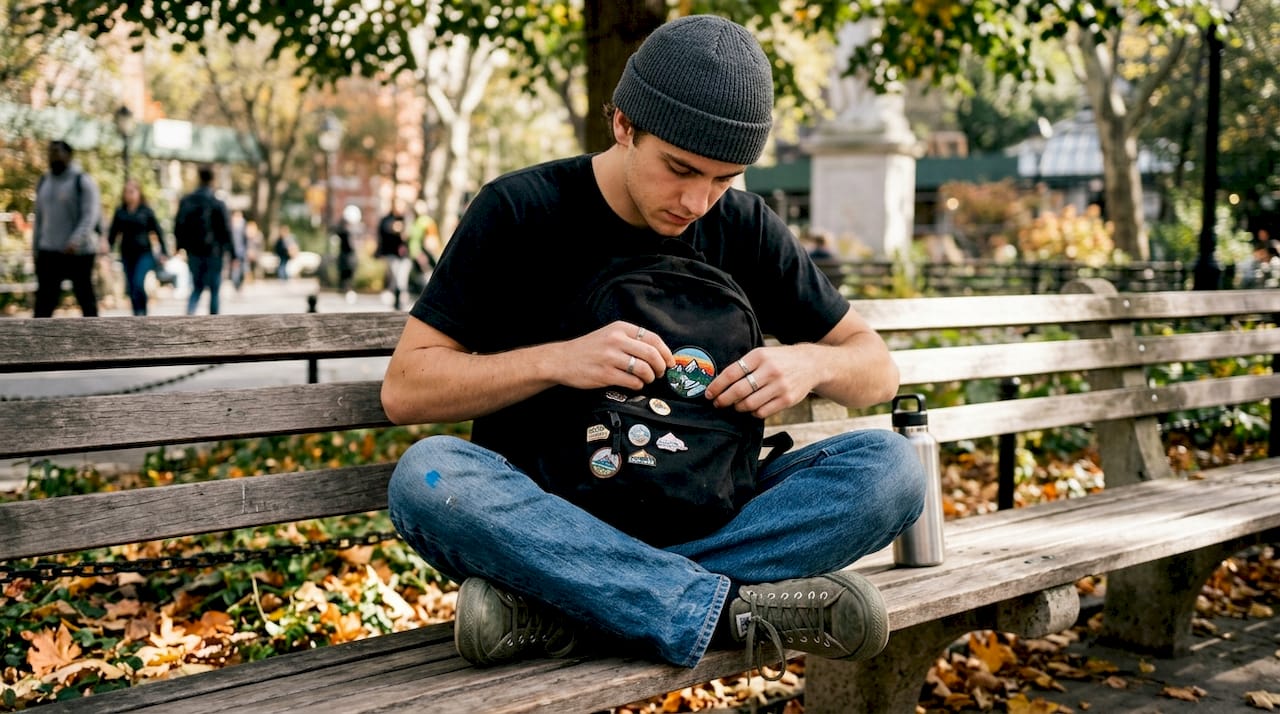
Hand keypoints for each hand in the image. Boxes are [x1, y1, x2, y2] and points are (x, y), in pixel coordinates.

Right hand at [557, 321, 673, 390]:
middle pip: (651, 354)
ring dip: (650, 377)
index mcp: (620, 328)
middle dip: (661, 366)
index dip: (666, 352)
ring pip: (643, 368)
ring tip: (647, 379)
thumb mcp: (609, 335)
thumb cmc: (588, 349)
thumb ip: (630, 340)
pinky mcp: (605, 374)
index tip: (670, 361)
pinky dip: (638, 385)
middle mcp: (616, 340)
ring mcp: (610, 357)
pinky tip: (635, 384)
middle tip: (661, 373)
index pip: (652, 338)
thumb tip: (658, 353)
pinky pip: (632, 381)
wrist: (562, 360)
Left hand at [704, 346, 816, 418]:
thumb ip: (744, 366)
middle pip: (738, 390)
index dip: (717, 386)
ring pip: (749, 404)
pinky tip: (752, 408)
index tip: (709, 394)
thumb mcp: (763, 354)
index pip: (731, 373)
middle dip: (724, 400)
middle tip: (718, 403)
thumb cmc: (780, 360)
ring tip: (736, 405)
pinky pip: (762, 412)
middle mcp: (770, 370)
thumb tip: (719, 384)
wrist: (811, 364)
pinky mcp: (787, 399)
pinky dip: (753, 413)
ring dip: (738, 407)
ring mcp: (780, 386)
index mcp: (760, 356)